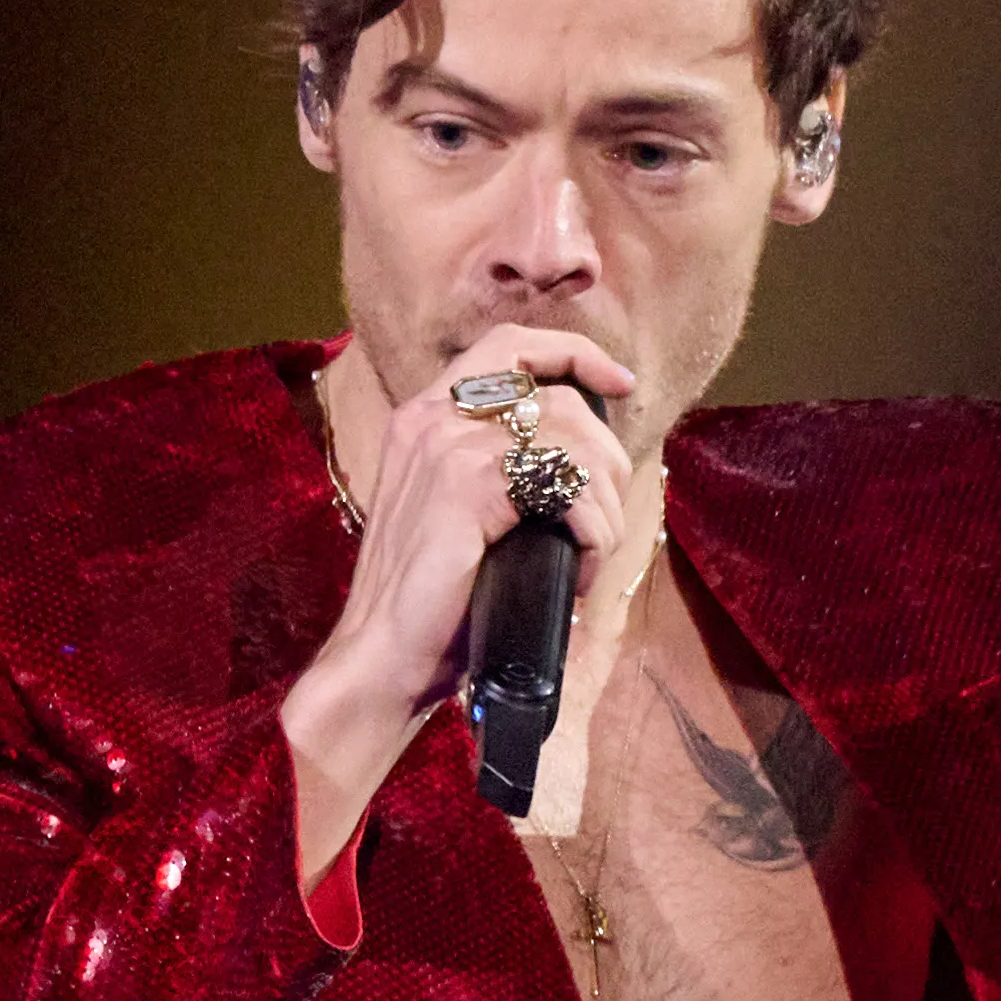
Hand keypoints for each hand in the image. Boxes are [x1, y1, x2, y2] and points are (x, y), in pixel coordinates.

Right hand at [286, 321, 645, 868]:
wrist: (381, 656)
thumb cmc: (429, 601)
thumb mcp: (463, 516)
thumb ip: (498, 471)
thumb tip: (580, 463)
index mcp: (425, 415)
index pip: (509, 345)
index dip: (573, 353)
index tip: (619, 384)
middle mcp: (432, 416)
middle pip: (558, 395)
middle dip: (606, 456)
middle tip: (605, 517)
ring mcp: (446, 446)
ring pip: (571, 439)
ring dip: (602, 504)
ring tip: (589, 553)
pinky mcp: (465, 486)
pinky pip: (565, 486)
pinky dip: (591, 531)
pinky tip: (579, 569)